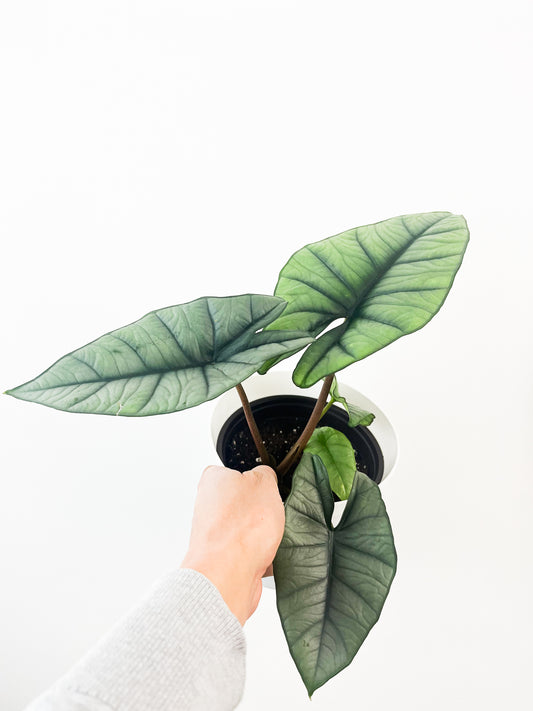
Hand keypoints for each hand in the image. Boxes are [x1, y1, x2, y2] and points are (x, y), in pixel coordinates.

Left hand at [180, 464, 284, 624]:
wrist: (227, 576)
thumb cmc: (239, 530)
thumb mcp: (264, 482)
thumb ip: (266, 474)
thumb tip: (267, 477)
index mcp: (214, 480)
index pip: (237, 471)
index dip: (257, 478)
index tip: (268, 485)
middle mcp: (209, 506)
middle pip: (247, 502)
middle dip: (264, 509)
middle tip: (273, 512)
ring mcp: (216, 534)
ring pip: (251, 528)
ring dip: (265, 534)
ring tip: (270, 536)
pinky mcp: (224, 558)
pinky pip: (252, 552)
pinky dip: (263, 555)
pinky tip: (267, 556)